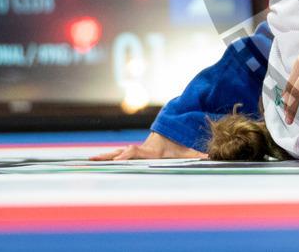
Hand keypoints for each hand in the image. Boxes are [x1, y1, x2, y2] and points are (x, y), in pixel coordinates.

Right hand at [89, 131, 206, 160]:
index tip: (122, 157)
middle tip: (95, 158)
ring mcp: (134, 152)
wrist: (168, 136)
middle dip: (110, 156)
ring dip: (103, 157)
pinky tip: (91, 164)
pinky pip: (115, 157)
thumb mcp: (186, 152)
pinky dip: (104, 159)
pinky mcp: (130, 155)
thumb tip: (210, 157)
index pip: (138, 151)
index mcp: (151, 151)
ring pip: (116, 154)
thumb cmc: (177, 147)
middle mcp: (140, 150)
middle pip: (123, 152)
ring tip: (89, 161)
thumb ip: (196, 155)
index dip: (129, 154)